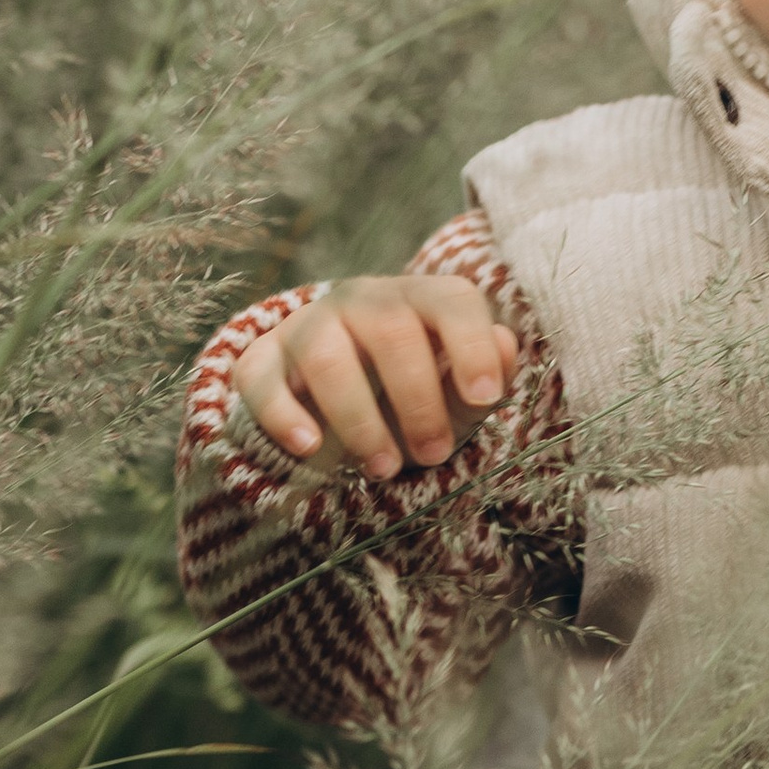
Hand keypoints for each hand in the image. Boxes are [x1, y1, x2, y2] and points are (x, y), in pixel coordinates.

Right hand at [232, 277, 517, 481]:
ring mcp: (308, 326)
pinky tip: (309, 449)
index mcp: (420, 299)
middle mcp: (362, 301)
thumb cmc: (413, 390)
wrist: (331, 394)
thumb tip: (507, 347)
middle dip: (417, 400)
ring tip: (382, 469)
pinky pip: (261, 378)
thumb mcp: (456, 387)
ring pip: (326, 356)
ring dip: (358, 418)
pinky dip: (283, 415)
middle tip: (434, 454)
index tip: (486, 396)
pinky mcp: (262, 359)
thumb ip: (488, 372)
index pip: (452, 301)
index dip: (472, 345)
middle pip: (391, 332)